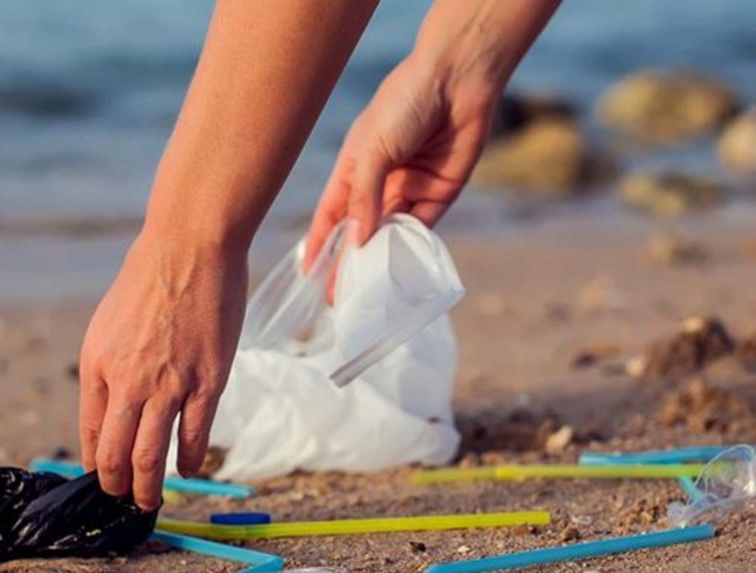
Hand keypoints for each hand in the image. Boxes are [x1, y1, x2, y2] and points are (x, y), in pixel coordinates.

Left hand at [78, 230, 245, 509]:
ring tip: (149, 501)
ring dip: (149, 489)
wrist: (189, 247)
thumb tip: (114, 409)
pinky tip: (189, 470)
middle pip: (114, 456)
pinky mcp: (207, 382)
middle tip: (123, 501)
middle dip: (116, 488)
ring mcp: (168, 385)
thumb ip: (109, 368)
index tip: (102, 481)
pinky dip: (188, 462)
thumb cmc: (149, 280)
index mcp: (97, 367)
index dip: (94, 466)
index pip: (89, 434)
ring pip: (150, 457)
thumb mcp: (108, 325)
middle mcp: (127, 382)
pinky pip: (194, 437)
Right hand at [305, 54, 497, 275]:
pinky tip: (396, 270)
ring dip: (377, 261)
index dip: (319, 243)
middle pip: (359, 232)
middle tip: (338, 298)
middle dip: (348, 263)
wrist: (456, 81)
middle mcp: (378, 182)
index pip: (331, 215)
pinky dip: (408, 249)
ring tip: (365, 293)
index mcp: (353, 167)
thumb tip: (356, 244)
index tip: (308, 273)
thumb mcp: (371, 151)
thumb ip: (362, 199)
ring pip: (388, 235)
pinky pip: (420, 228)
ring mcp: (408, 189)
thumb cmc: (404, 104)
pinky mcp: (438, 194)